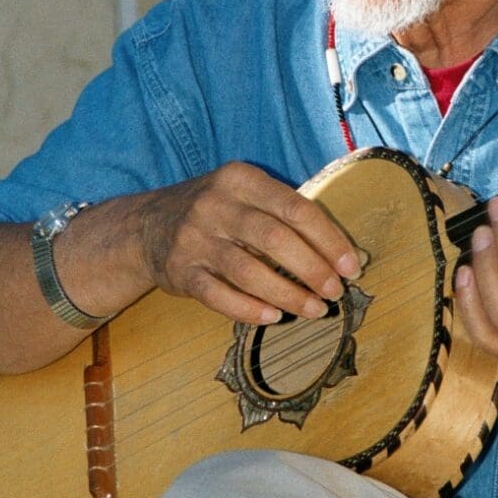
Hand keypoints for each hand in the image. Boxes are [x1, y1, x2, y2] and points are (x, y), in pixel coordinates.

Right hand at [133, 163, 361, 325]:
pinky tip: (273, 317)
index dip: (328, 239)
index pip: (295, 208)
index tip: (350, 265)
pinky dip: (248, 309)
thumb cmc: (217, 211)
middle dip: (312, 269)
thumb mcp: (245, 194)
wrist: (146, 225)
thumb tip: (341, 253)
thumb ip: (284, 214)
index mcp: (241, 179)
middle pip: (274, 239)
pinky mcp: (180, 271)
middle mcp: (216, 205)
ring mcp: (195, 238)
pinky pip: (218, 295)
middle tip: (335, 292)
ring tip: (315, 310)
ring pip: (248, 271)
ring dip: (288, 295)